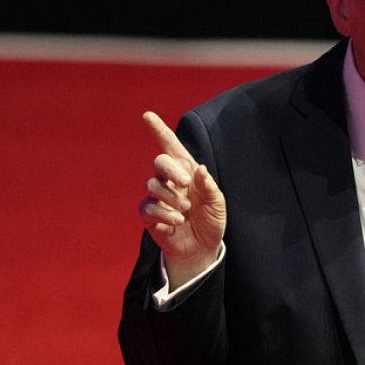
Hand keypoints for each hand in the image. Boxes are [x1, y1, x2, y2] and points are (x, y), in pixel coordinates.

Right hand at [138, 111, 226, 286]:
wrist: (202, 248)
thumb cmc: (210, 221)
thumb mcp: (217, 203)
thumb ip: (209, 186)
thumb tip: (198, 168)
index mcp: (186, 171)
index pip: (170, 146)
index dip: (159, 130)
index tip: (148, 116)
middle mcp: (169, 180)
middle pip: (159, 163)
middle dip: (171, 170)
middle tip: (185, 184)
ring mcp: (157, 197)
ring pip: (152, 185)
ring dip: (170, 197)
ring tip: (185, 211)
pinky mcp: (149, 215)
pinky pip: (147, 207)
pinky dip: (163, 214)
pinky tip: (176, 222)